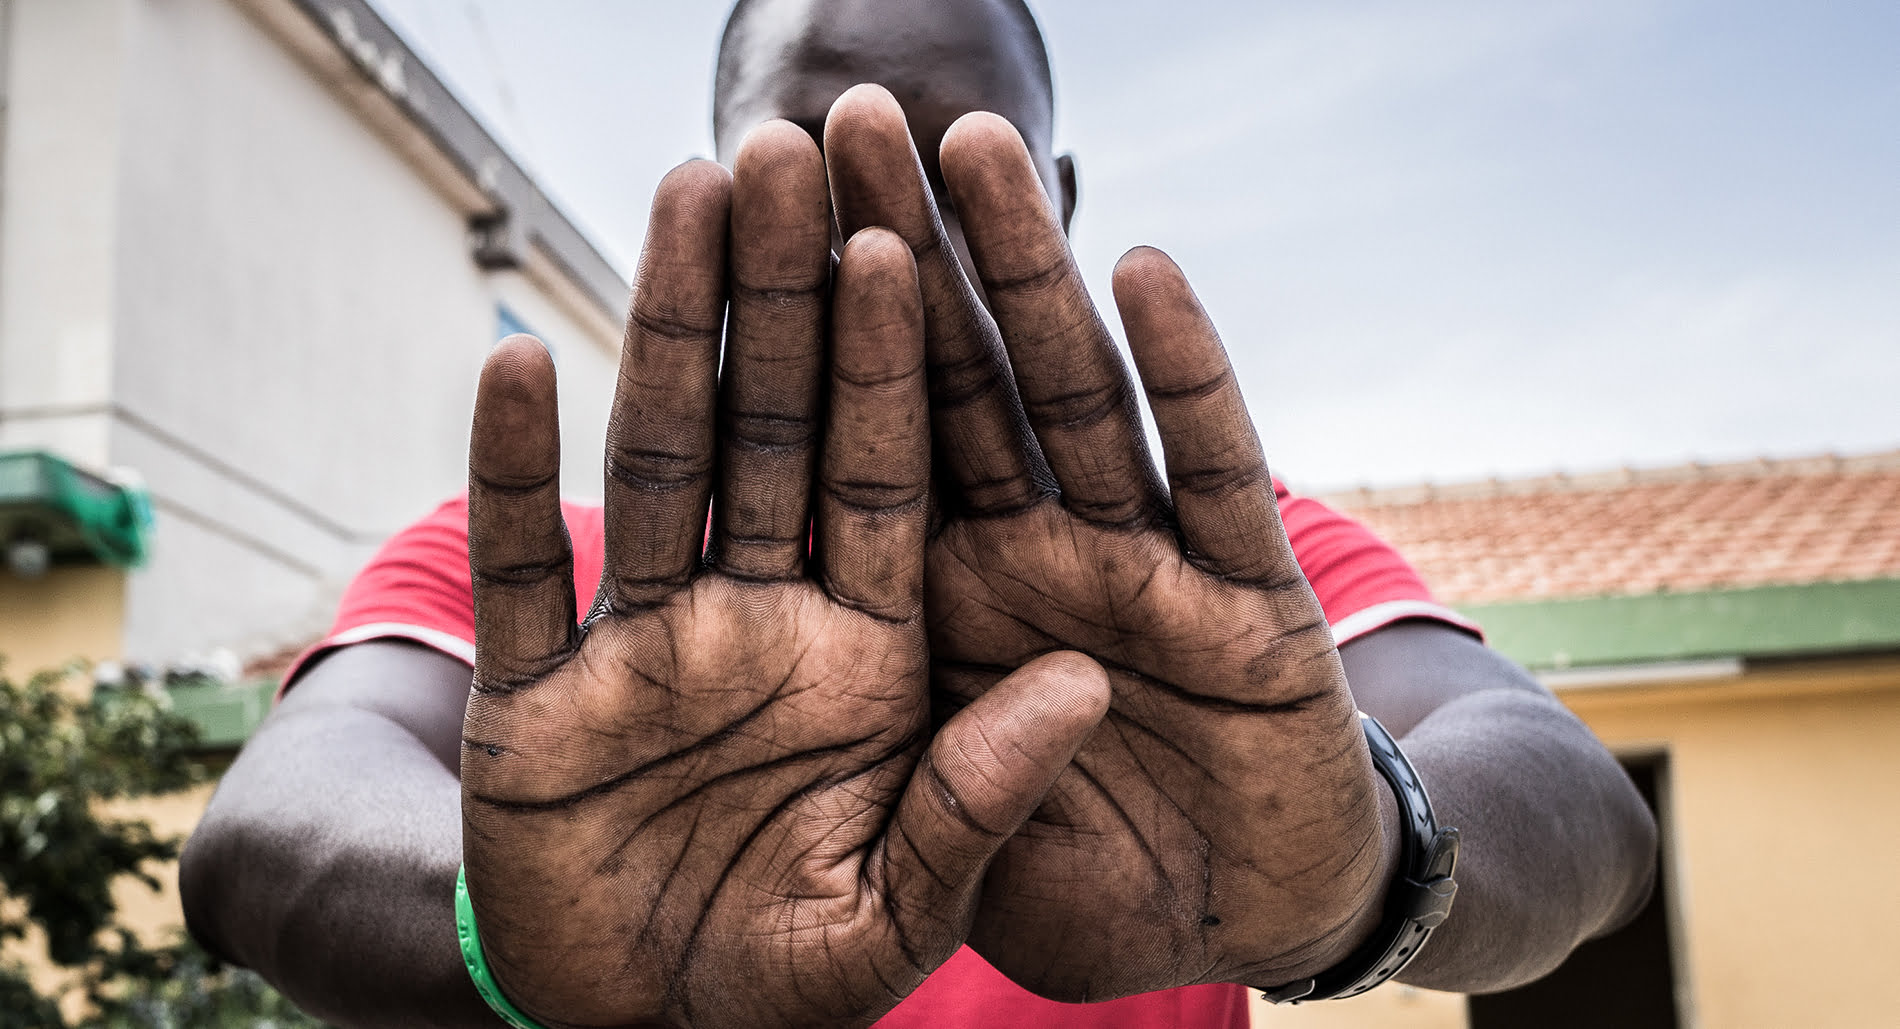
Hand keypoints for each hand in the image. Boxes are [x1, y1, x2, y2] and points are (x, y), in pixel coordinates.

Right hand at [458, 123, 1107, 1028]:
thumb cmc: (786, 978)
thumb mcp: (899, 911)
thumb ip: (981, 797)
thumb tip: (1076, 679)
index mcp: (866, 659)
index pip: (888, 484)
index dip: (893, 368)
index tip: (904, 245)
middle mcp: (759, 624)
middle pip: (774, 435)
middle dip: (785, 301)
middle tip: (791, 157)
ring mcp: (645, 650)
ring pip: (656, 465)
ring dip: (668, 335)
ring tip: (683, 198)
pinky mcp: (534, 701)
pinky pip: (525, 573)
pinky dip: (511, 478)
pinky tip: (514, 362)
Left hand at [820, 87, 1398, 1000]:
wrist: (1239, 943)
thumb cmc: (1082, 898)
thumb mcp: (929, 873)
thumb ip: (886, 779)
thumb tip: (823, 680)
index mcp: (933, 618)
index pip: (855, 457)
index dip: (807, 347)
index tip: (755, 223)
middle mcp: (1029, 570)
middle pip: (947, 390)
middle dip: (898, 258)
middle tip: (843, 121)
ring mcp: (1140, 576)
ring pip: (1072, 400)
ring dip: (1026, 274)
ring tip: (971, 143)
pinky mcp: (1253, 607)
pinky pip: (1216, 478)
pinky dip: (1190, 378)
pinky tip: (1145, 272)